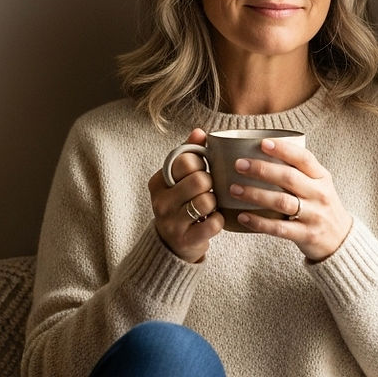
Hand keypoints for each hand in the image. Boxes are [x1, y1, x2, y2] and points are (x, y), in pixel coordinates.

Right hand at [148, 128, 223, 261]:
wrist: (173, 244)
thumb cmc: (180, 204)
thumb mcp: (179, 179)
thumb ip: (189, 154)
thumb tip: (199, 132)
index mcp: (158, 182)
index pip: (184, 160)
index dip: (200, 164)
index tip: (200, 171)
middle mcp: (160, 201)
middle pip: (199, 180)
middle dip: (211, 184)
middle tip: (208, 190)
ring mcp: (171, 222)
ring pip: (206, 201)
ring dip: (215, 203)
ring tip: (210, 206)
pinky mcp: (186, 239)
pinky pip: (214, 224)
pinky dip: (219, 221)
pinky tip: (213, 220)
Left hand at [229, 137, 352, 261]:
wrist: (341, 240)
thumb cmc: (322, 207)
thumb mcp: (319, 185)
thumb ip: (299, 172)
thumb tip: (262, 154)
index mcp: (322, 178)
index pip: (304, 158)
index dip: (283, 149)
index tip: (263, 143)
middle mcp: (319, 194)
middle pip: (289, 178)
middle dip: (262, 170)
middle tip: (239, 165)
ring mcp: (314, 216)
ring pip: (282, 202)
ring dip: (255, 194)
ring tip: (234, 189)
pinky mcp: (306, 235)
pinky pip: (279, 228)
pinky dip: (259, 222)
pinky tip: (243, 216)